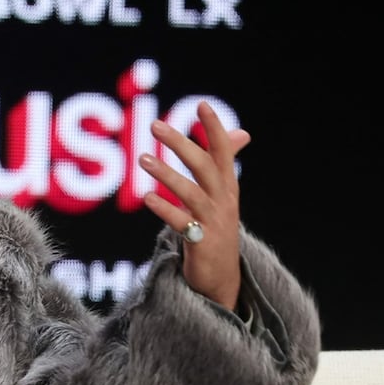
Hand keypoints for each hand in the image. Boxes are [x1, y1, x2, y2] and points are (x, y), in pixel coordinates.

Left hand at [138, 101, 251, 310]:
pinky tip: (147, 198)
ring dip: (166, 174)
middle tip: (154, 125)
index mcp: (227, 187)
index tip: (202, 104)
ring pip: (191, 193)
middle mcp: (223, 201)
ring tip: (142, 158)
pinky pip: (182, 224)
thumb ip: (225, 164)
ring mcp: (214, 223)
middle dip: (181, 144)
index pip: (223, 152)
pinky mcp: (202, 243)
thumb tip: (241, 132)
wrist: (222, 279)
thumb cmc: (217, 229)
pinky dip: (165, 210)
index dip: (214, 129)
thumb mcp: (223, 195)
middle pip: (205, 167)